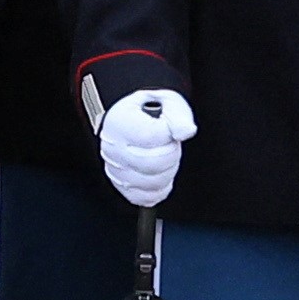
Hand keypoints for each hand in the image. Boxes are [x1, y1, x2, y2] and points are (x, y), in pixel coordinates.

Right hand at [96, 87, 195, 212]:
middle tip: (170, 144)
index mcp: (119, 121)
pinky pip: (144, 197)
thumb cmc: (149, 112)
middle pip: (152, 163)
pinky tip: (161, 175)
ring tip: (164, 156)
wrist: (132, 120)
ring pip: (150, 182)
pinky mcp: (121, 186)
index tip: (170, 128)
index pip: (150, 136)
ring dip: (167, 171)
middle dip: (171, 154)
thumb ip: (177, 114)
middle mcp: (112, 147)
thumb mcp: (166, 101)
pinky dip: (158, 189)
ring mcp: (114, 169)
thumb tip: (186, 130)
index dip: (168, 134)